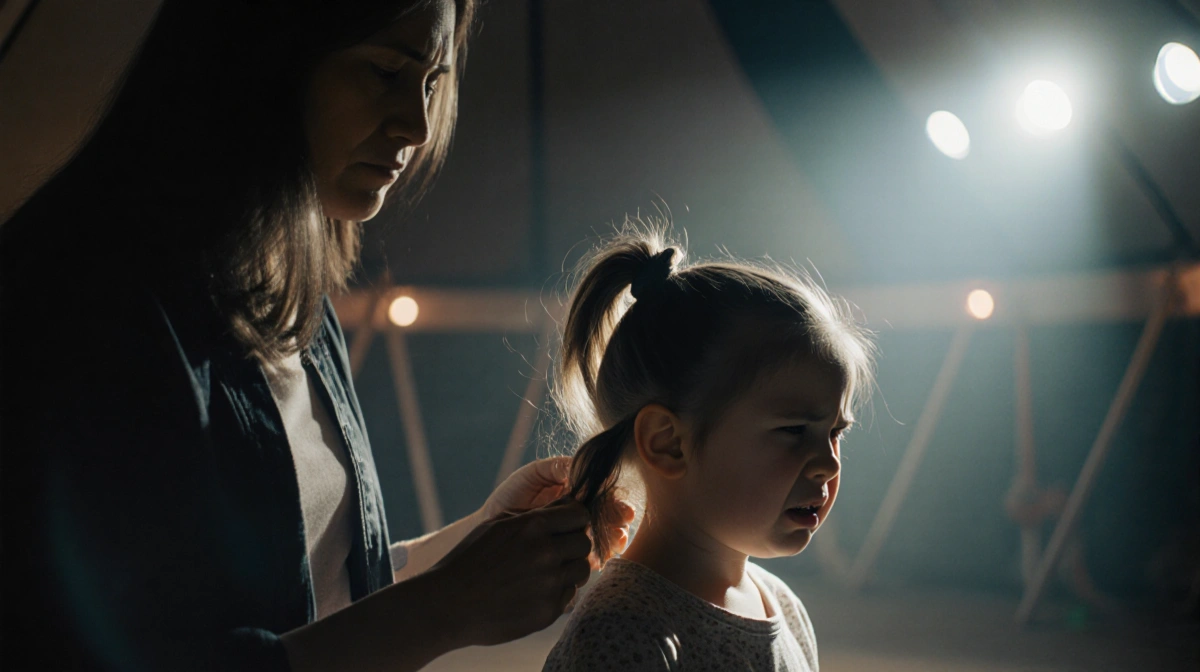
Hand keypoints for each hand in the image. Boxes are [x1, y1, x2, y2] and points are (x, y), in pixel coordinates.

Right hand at [427, 499, 593, 646]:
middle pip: (584, 543)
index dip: (575, 519)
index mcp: (534, 526)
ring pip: (582, 570)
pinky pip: (569, 594)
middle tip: (554, 552)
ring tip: (544, 572)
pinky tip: (534, 591)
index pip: (580, 514)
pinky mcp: (548, 611)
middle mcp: (546, 553)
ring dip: (568, 569)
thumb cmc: (470, 559)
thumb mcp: (497, 524)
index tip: (566, 526)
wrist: (449, 604)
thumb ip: (534, 515)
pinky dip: (557, 591)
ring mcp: (549, 584)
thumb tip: (565, 507)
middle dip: (572, 545)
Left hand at [483, 457, 636, 565]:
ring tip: (615, 541)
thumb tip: (588, 468)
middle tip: (621, 526)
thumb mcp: (535, 475)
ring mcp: (574, 537)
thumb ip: (561, 468)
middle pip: (609, 519)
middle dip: (618, 523)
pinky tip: (600, 558)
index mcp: (575, 493)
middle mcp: (579, 515)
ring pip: (604, 539)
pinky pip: (587, 560)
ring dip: (613, 540)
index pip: (604, 497)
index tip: (623, 510)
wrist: (488, 526)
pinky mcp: (566, 559)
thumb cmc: (510, 496)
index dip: (616, 503)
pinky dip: (597, 559)